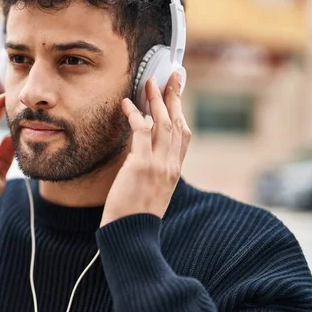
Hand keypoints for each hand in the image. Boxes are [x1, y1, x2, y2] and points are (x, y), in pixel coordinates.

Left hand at [100, 72, 191, 226]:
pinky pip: (140, 131)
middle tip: (173, 76)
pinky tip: (127, 103)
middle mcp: (171, 166)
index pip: (184, 136)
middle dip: (175, 97)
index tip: (178, 96)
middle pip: (178, 123)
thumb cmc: (135, 217)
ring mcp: (158, 165)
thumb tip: (140, 153)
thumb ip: (151, 171)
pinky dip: (134, 115)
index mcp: (174, 172)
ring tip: (150, 82)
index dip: (181, 113)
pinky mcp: (141, 165)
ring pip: (163, 124)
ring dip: (157, 100)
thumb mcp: (151, 191)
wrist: (131, 236)